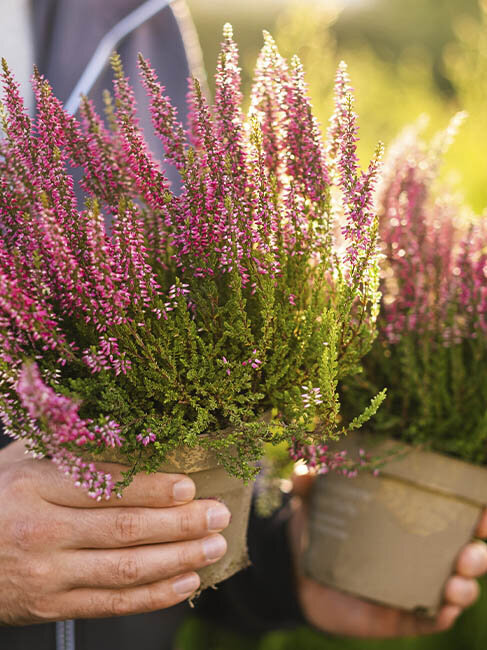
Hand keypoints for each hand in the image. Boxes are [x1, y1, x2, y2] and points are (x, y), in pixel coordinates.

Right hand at [0, 442, 229, 625]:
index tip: (190, 486)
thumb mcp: (24, 459)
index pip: (105, 487)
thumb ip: (73, 445)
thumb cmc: (0, 496)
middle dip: (180, 523)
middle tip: (219, 514)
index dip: (152, 488)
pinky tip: (187, 581)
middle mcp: (41, 532)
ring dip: (178, 559)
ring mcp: (46, 575)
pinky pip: (112, 605)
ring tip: (215, 545)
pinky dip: (155, 596)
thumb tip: (133, 423)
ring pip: (125, 571)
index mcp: (35, 485)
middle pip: (124, 529)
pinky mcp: (51, 608)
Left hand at [289, 470, 486, 637]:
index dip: (476, 510)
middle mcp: (420, 553)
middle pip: (466, 554)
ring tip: (457, 580)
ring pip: (456, 588)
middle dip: (480, 553)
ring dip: (466, 586)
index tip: (484, 505)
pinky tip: (443, 609)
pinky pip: (430, 620)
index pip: (453, 514)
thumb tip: (303, 472)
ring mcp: (413, 586)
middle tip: (472, 550)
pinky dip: (442, 615)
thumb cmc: (319, 530)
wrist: (298, 575)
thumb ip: (309, 485)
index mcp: (410, 521)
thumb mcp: (314, 504)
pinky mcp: (401, 615)